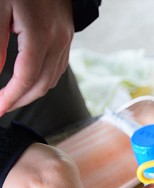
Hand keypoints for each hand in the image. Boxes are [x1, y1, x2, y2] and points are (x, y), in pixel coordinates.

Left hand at [0, 0, 74, 114]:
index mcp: (39, 35)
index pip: (25, 77)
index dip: (10, 97)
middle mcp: (57, 41)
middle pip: (41, 84)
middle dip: (21, 100)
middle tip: (1, 107)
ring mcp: (65, 41)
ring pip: (52, 79)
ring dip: (32, 93)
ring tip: (13, 98)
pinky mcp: (67, 39)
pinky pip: (58, 68)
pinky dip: (43, 80)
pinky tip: (29, 81)